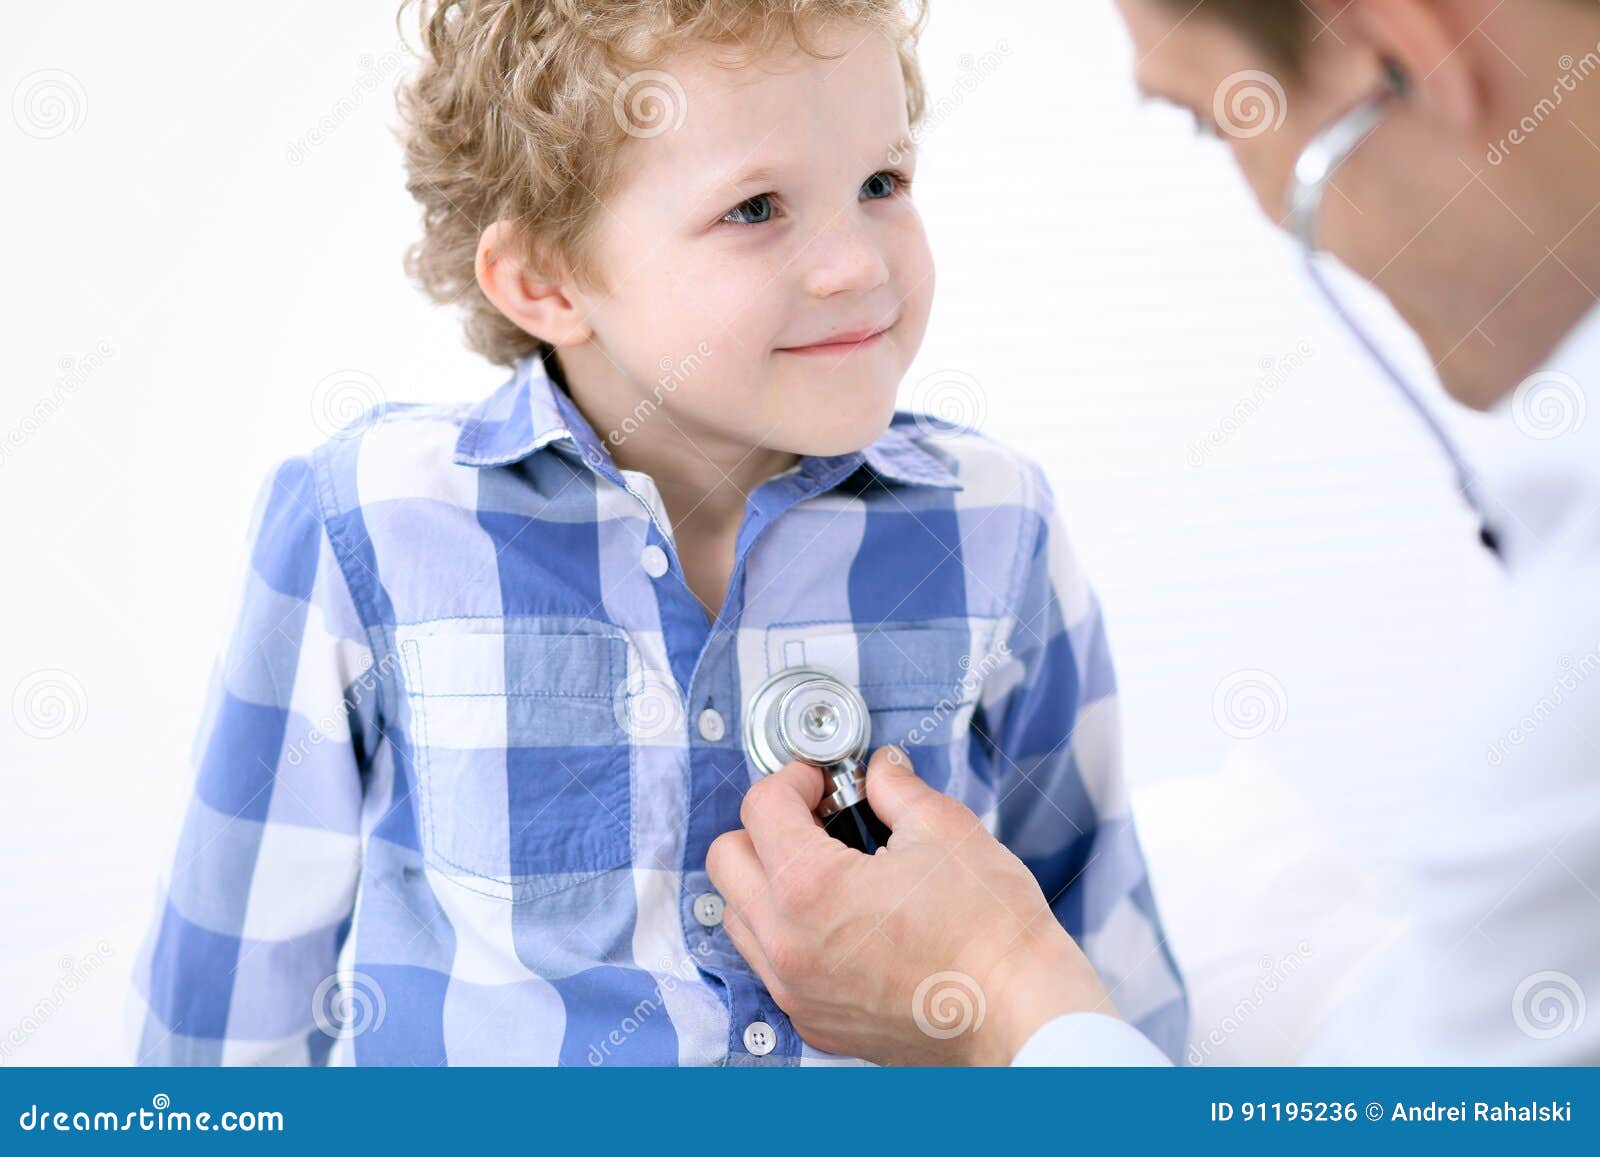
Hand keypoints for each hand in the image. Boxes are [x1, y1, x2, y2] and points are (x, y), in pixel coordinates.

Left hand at [706, 744, 1116, 1064]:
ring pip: (740, 919)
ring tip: (827, 870)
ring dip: (767, 884)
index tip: (821, 781)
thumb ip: (896, 789)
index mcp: (810, 889)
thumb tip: (881, 770)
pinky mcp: (816, 1023)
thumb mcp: (945, 830)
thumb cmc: (990, 931)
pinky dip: (788, 935)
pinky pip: (771, 967)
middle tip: (816, 819)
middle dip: (764, 828)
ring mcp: (797, 991)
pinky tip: (841, 922)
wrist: (1020, 1017)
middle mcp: (787, 945)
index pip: (760, 808)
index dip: (791, 779)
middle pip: (727, 861)